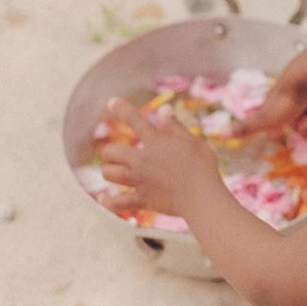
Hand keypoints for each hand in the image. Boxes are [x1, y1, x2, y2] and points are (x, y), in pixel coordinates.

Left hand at [99, 98, 218, 217]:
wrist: (202, 197)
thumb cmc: (202, 167)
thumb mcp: (192, 141)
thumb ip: (174, 126)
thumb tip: (163, 108)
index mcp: (155, 142)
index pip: (134, 119)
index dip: (121, 108)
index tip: (112, 102)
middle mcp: (142, 160)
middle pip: (110, 152)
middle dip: (111, 152)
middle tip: (118, 154)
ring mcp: (140, 181)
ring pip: (109, 174)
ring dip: (110, 172)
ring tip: (115, 173)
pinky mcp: (142, 200)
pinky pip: (117, 203)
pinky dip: (108, 202)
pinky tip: (104, 199)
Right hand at [231, 53, 306, 137]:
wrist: (306, 75)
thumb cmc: (285, 99)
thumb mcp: (265, 118)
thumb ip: (247, 127)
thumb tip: (223, 132)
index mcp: (271, 107)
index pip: (270, 123)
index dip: (274, 132)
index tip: (278, 136)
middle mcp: (283, 99)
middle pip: (292, 121)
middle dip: (300, 126)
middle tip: (305, 122)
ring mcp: (297, 92)